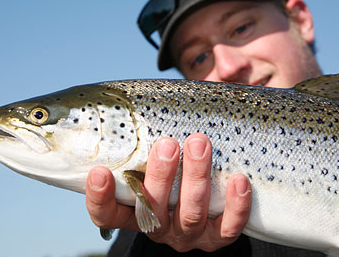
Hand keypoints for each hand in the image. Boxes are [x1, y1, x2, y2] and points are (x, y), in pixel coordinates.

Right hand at [85, 133, 251, 251]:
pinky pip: (228, 228)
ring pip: (190, 214)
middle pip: (152, 208)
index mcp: (132, 211)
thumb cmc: (171, 170)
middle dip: (160, 175)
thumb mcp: (150, 159)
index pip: (106, 213)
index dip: (100, 198)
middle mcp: (157, 226)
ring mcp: (187, 235)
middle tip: (167, 144)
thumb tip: (136, 101)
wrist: (208, 202)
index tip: (100, 171)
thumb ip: (138, 140)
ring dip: (195, 178)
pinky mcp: (217, 238)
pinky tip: (238, 180)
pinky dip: (235, 206)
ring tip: (199, 143)